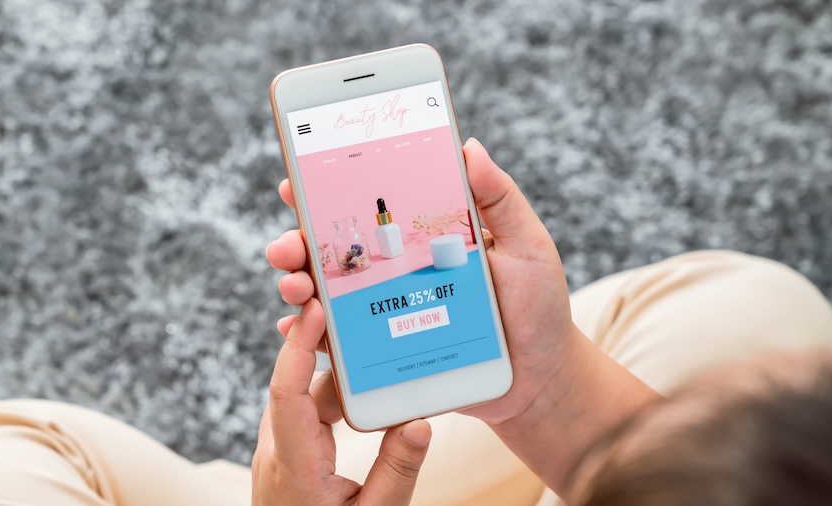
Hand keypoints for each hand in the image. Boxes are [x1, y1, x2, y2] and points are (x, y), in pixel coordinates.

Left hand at [251, 298, 432, 505]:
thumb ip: (398, 472)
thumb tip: (419, 420)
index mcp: (293, 465)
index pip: (286, 394)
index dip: (296, 347)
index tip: (316, 311)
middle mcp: (275, 452)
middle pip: (301, 389)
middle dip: (335, 360)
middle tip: (368, 327)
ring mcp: (276, 455)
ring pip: (304, 402)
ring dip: (337, 384)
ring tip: (376, 361)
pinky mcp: (285, 459)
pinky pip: (306, 418)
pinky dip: (333, 405)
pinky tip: (365, 404)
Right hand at [266, 138, 576, 426]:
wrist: (542, 381)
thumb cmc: (538, 308)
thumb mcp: (528, 246)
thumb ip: (501, 198)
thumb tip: (469, 146)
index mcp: (423, 236)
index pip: (369, 207)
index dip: (327, 188)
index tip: (297, 179)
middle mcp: (396, 270)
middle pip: (334, 249)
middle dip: (298, 242)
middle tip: (289, 246)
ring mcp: (387, 311)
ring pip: (327, 294)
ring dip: (298, 285)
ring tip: (297, 288)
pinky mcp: (386, 352)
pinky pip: (339, 344)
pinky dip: (310, 336)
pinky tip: (295, 330)